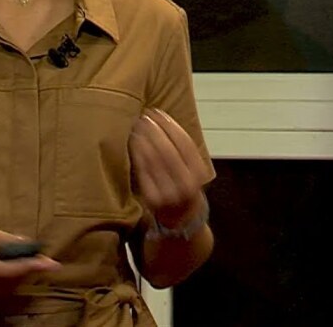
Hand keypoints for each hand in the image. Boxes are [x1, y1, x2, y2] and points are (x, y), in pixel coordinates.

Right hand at [0, 221, 59, 296]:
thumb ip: (1, 238)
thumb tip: (26, 242)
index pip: (6, 270)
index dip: (30, 267)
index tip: (50, 263)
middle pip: (9, 282)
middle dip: (29, 272)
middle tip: (44, 260)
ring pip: (5, 289)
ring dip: (21, 278)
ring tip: (32, 263)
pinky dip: (11, 282)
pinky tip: (16, 271)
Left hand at [129, 108, 207, 228]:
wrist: (181, 219)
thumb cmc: (185, 186)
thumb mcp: (193, 170)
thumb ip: (184, 151)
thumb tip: (164, 119)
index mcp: (199, 174)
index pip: (185, 143)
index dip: (170, 125)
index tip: (159, 112)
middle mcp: (186, 184)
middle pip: (168, 149)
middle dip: (155, 130)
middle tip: (144, 116)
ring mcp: (169, 193)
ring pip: (154, 159)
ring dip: (144, 139)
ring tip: (137, 126)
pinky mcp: (152, 198)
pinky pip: (143, 171)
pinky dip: (137, 153)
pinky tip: (133, 142)